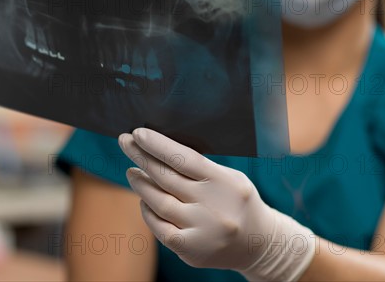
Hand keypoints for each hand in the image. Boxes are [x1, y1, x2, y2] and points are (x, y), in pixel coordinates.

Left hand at [118, 127, 315, 281]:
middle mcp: (213, 206)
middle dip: (141, 157)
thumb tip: (159, 149)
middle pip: (167, 177)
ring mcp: (202, 230)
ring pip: (159, 202)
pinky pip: (159, 228)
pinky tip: (143, 200)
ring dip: (140, 184)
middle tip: (125, 143)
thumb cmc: (237, 201)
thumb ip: (199, 168)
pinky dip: (148, 211)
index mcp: (225, 182)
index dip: (158, 145)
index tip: (138, 133)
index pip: (185, 158)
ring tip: (131, 171)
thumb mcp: (229, 177)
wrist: (259, 244)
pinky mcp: (192, 250)